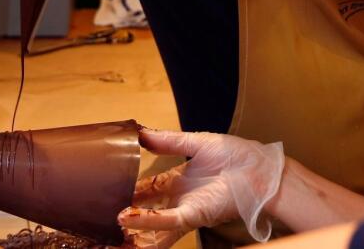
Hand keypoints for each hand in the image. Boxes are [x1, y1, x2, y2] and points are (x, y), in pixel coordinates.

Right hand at [117, 129, 283, 246]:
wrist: (259, 168)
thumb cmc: (236, 155)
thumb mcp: (196, 142)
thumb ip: (168, 140)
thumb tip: (141, 133)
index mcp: (180, 180)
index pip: (148, 189)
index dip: (130, 190)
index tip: (110, 189)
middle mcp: (180, 198)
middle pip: (146, 210)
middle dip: (127, 216)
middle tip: (104, 216)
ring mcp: (186, 208)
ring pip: (153, 224)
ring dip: (133, 228)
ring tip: (112, 231)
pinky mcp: (195, 214)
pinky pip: (167, 220)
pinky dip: (148, 220)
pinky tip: (129, 220)